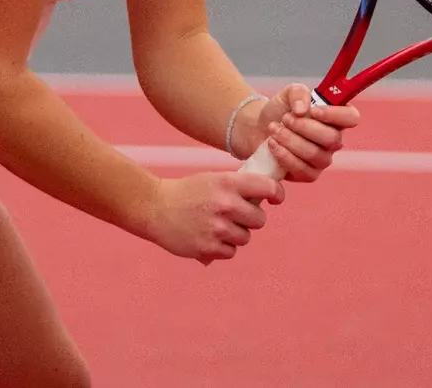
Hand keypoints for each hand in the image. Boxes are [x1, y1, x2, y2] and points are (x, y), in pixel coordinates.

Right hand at [142, 171, 283, 262]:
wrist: (155, 207)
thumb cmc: (189, 192)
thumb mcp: (214, 179)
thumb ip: (239, 187)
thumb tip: (268, 195)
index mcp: (228, 183)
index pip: (267, 187)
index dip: (276, 193)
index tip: (276, 199)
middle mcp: (225, 204)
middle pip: (260, 219)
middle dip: (251, 219)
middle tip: (236, 215)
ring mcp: (217, 227)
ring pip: (245, 237)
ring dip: (235, 234)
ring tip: (216, 225)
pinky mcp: (208, 247)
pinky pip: (230, 252)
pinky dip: (222, 247)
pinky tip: (207, 236)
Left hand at [242, 83, 361, 182]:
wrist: (260, 128)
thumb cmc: (280, 110)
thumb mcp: (288, 93)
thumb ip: (298, 93)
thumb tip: (302, 109)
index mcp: (336, 117)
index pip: (351, 118)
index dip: (335, 115)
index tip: (313, 110)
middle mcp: (334, 140)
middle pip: (332, 139)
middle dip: (304, 127)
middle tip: (285, 118)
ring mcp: (323, 159)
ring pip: (316, 155)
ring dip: (291, 141)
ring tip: (274, 129)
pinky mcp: (309, 174)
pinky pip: (303, 170)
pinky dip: (284, 156)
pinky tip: (273, 144)